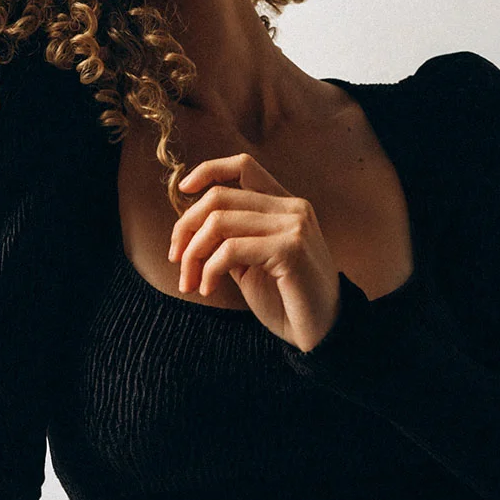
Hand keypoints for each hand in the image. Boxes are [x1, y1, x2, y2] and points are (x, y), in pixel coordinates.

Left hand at [168, 152, 341, 351]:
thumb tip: (188, 223)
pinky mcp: (290, 248)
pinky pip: (230, 249)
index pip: (244, 165)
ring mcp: (293, 225)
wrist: (323, 334)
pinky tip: (207, 288)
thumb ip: (228, 238)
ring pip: (219, 222)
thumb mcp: (250, 263)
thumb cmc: (286, 300)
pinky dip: (209, 269)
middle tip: (176, 259)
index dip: (209, 170)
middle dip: (185, 227)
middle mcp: (292, 207)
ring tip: (189, 282)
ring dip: (193, 254)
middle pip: (219, 197)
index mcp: (284, 205)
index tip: (184, 189)